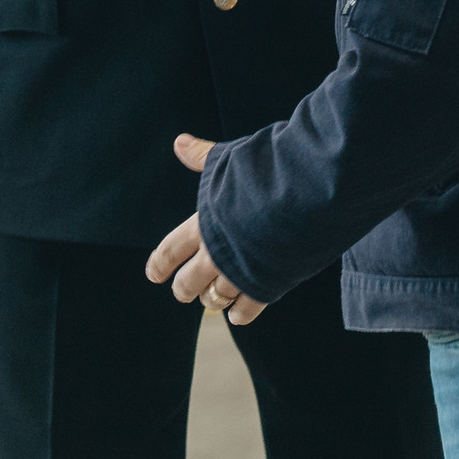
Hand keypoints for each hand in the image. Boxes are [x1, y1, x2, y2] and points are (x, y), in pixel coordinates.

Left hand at [144, 134, 268, 324]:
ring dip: (211, 301)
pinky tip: (237, 315)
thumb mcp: (231, 161)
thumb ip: (204, 157)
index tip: (153, 274)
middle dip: (184, 289)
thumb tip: (180, 142)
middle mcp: (216, 253)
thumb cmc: (266, 174)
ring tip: (212, 300)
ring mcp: (239, 273)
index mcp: (203, 224)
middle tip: (183, 292)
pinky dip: (240, 314)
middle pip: (188, 283)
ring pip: (214, 300)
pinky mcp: (265, 285)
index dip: (160, 263)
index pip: (171, 250)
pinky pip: (247, 309)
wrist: (305, 197)